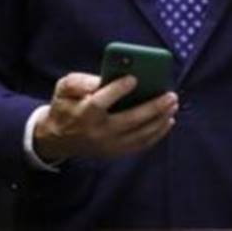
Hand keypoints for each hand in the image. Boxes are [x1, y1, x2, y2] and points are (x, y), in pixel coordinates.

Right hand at [33, 72, 177, 161]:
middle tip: (170, 95)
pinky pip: (140, 145)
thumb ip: (79, 81)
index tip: (133, 78)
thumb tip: (102, 79)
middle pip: (129, 120)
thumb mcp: (64, 88)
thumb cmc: (66, 105)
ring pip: (139, 135)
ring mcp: (108, 145)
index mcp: (83, 113)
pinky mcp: (115, 152)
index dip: (117, 90)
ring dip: (159, 120)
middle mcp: (97, 132)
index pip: (100, 103)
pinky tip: (168, 121)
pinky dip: (156, 134)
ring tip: (172, 105)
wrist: (58, 138)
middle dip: (153, 108)